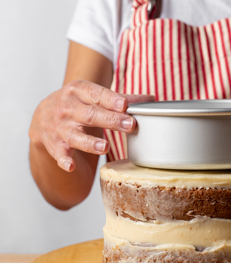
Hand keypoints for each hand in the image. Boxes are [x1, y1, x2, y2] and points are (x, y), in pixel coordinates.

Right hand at [29, 80, 153, 171]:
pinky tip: (70, 166)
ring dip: (90, 142)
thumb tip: (151, 101)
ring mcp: (60, 127)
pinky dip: (64, 160)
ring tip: (105, 147)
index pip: (97, 94)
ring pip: (75, 135)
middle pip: (90, 115)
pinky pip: (59, 154)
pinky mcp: (54, 145)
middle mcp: (67, 108)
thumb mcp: (92, 97)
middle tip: (129, 125)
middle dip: (110, 120)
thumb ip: (120, 100)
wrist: (42, 117)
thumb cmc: (76, 105)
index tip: (125, 105)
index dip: (111, 100)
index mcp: (79, 91)